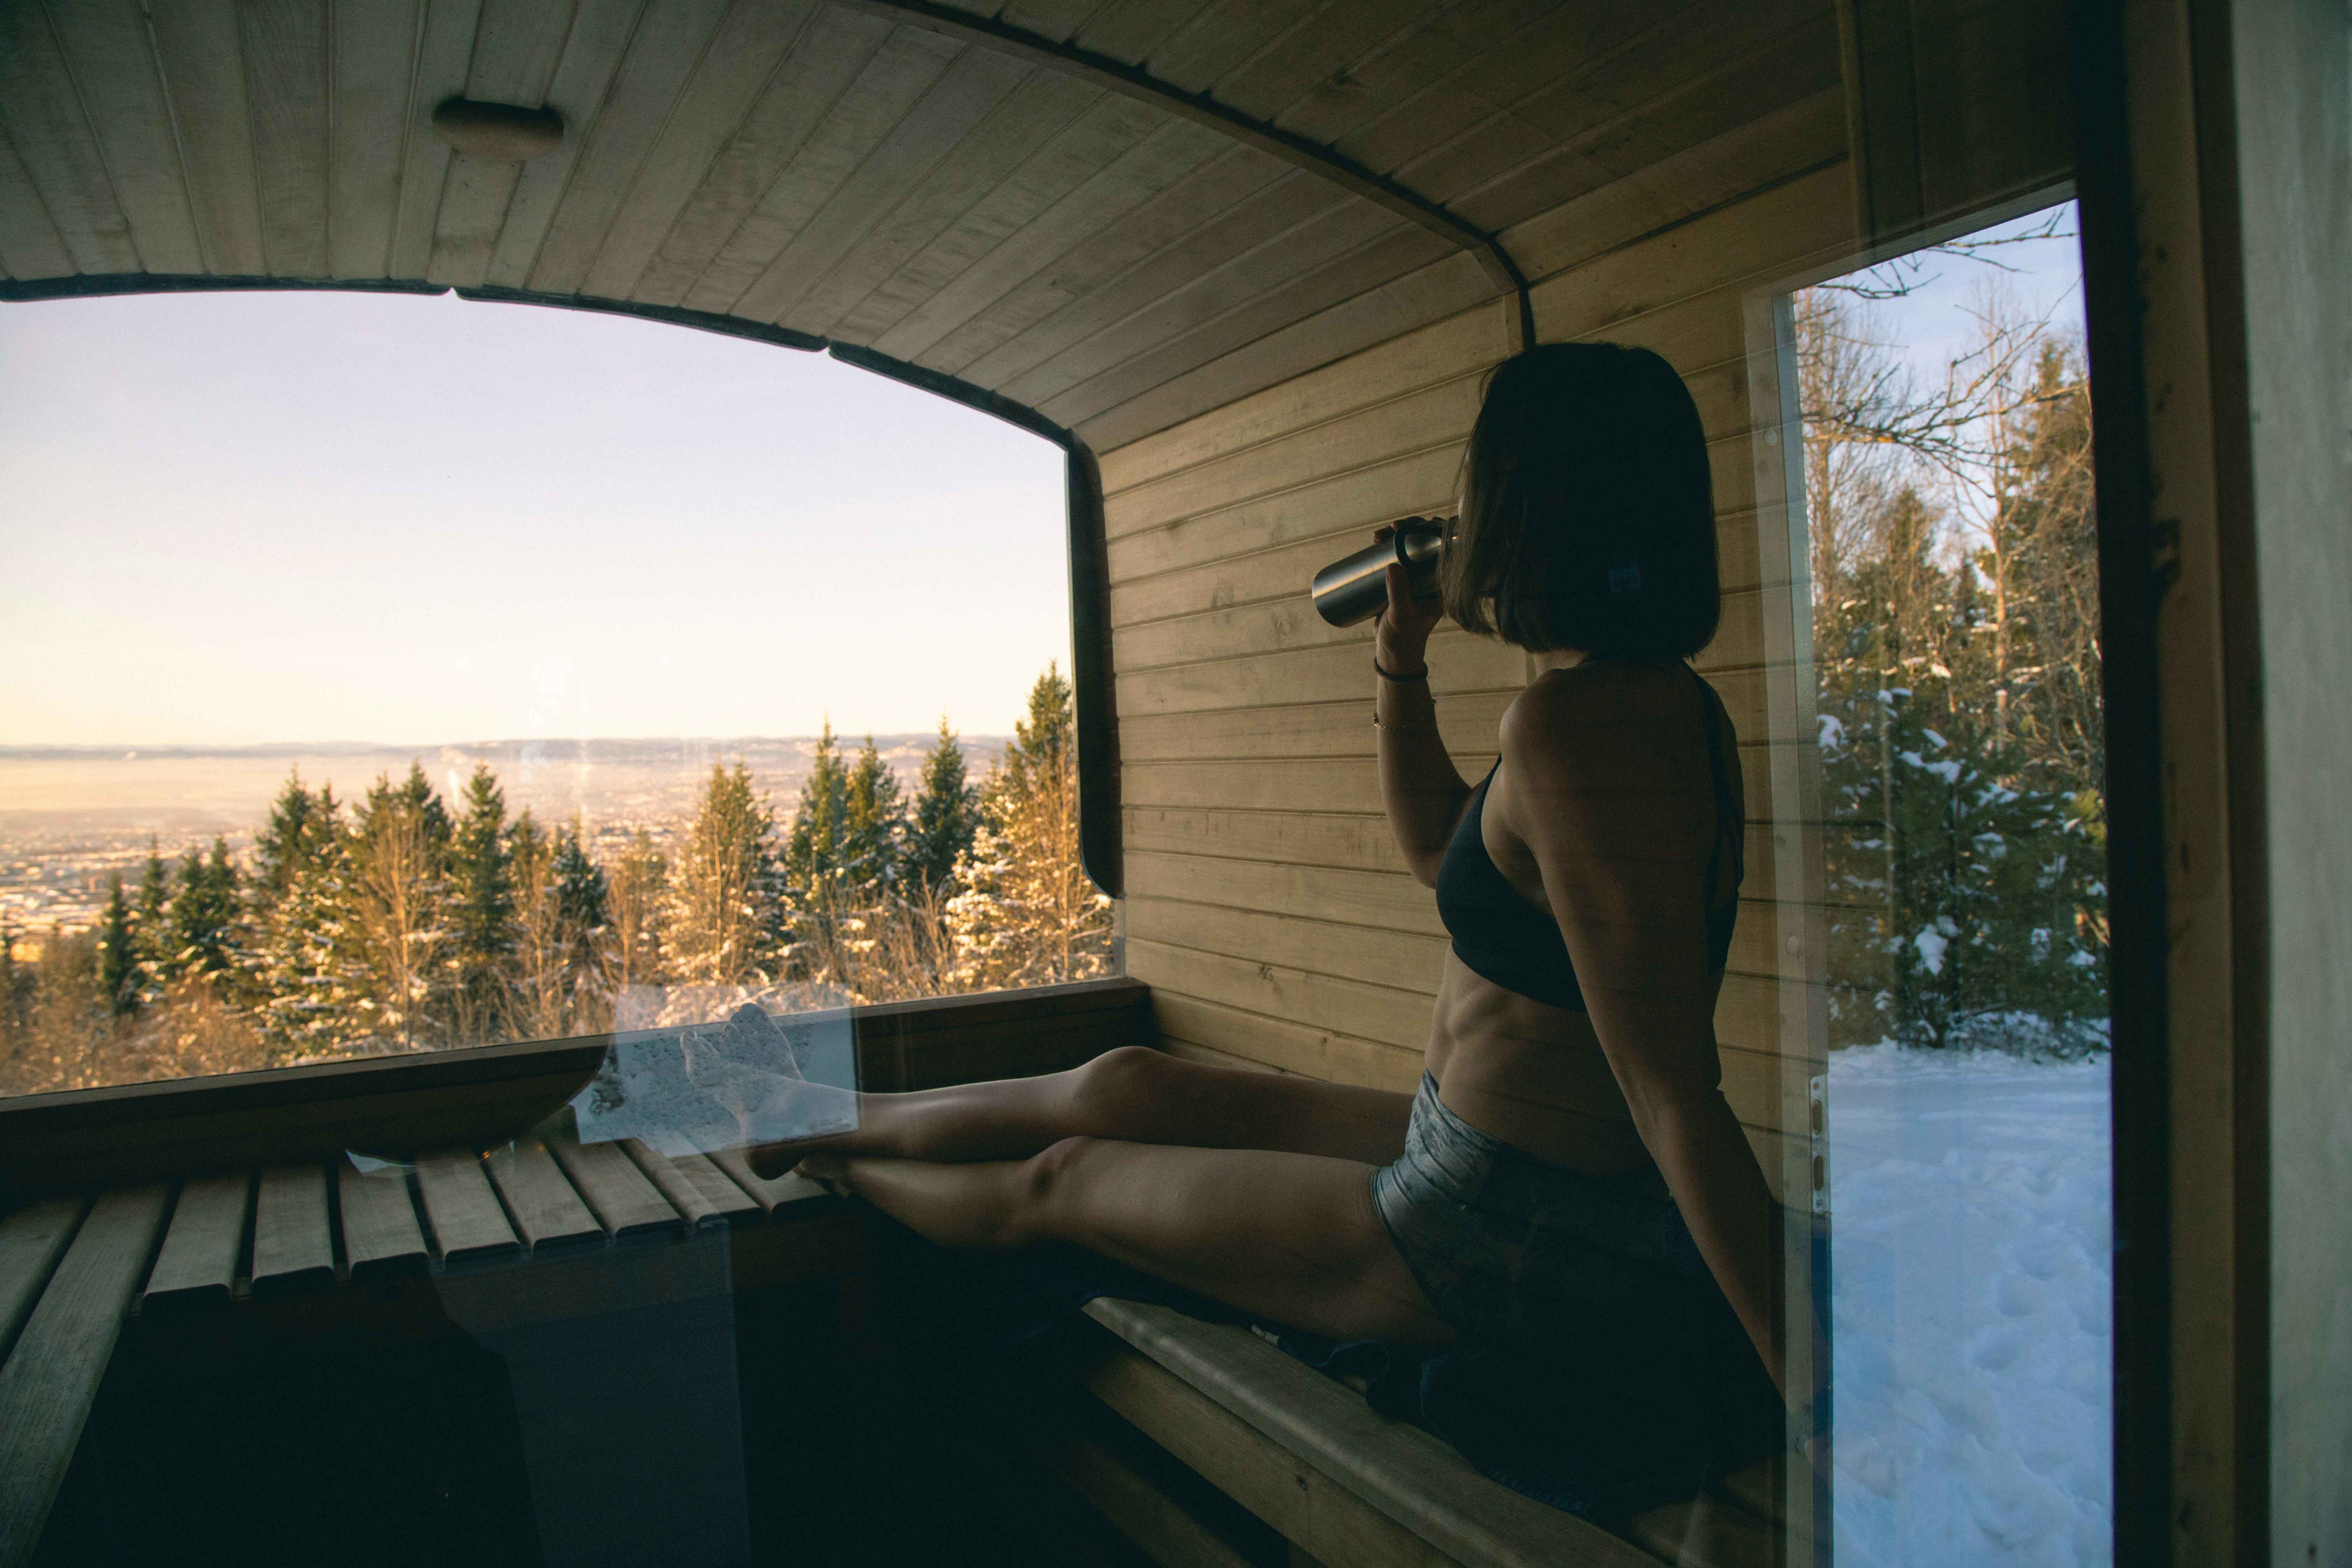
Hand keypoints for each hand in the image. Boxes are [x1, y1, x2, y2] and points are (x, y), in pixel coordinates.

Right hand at [1373, 520, 1442, 670]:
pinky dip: (1389, 546)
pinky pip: (1399, 556)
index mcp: (1442, 583)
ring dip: (1396, 535)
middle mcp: (1433, 577)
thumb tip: (1392, 566)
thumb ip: (1398, 593)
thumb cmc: (1403, 638)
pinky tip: (1376, 541)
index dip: (1429, 530)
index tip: (1406, 528)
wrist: (1394, 653)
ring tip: (1376, 538)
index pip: (1443, 547)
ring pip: (1411, 546)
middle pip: (1426, 542)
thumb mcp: (1401, 616)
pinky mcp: (1404, 581)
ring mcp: (1418, 578)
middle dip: (1408, 529)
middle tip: (1387, 531)